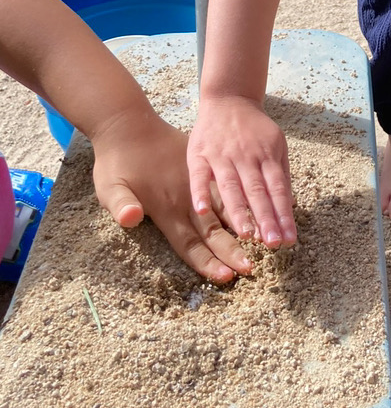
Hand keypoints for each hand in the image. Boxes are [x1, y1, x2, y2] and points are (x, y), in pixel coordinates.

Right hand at [91, 108, 251, 283]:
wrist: (123, 131)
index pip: (189, 246)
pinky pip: (221, 186)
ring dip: (239, 227)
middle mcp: (182, 206)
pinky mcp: (198, 169)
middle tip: (251, 269)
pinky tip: (256, 203)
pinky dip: (237, 197)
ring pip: (220, 214)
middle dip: (229, 253)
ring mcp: (192, 188)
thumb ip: (121, 203)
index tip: (226, 276)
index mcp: (165, 214)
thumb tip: (130, 216)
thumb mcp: (112, 185)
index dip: (206, 262)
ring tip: (262, 241)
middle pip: (210, 235)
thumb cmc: (114, 162)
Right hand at [187, 94, 296, 248]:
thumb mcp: (276, 145)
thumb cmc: (255, 130)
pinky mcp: (199, 153)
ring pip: (231, 186)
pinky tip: (201, 210)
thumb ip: (281, 176)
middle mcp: (246, 156)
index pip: (277, 189)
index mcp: (267, 155)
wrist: (228, 99)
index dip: (283, 214)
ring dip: (239, 211)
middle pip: (257, 191)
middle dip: (266, 218)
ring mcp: (222, 154)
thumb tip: (289, 209)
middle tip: (273, 243)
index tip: (289, 239)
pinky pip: (199, 175)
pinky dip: (200, 192)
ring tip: (246, 234)